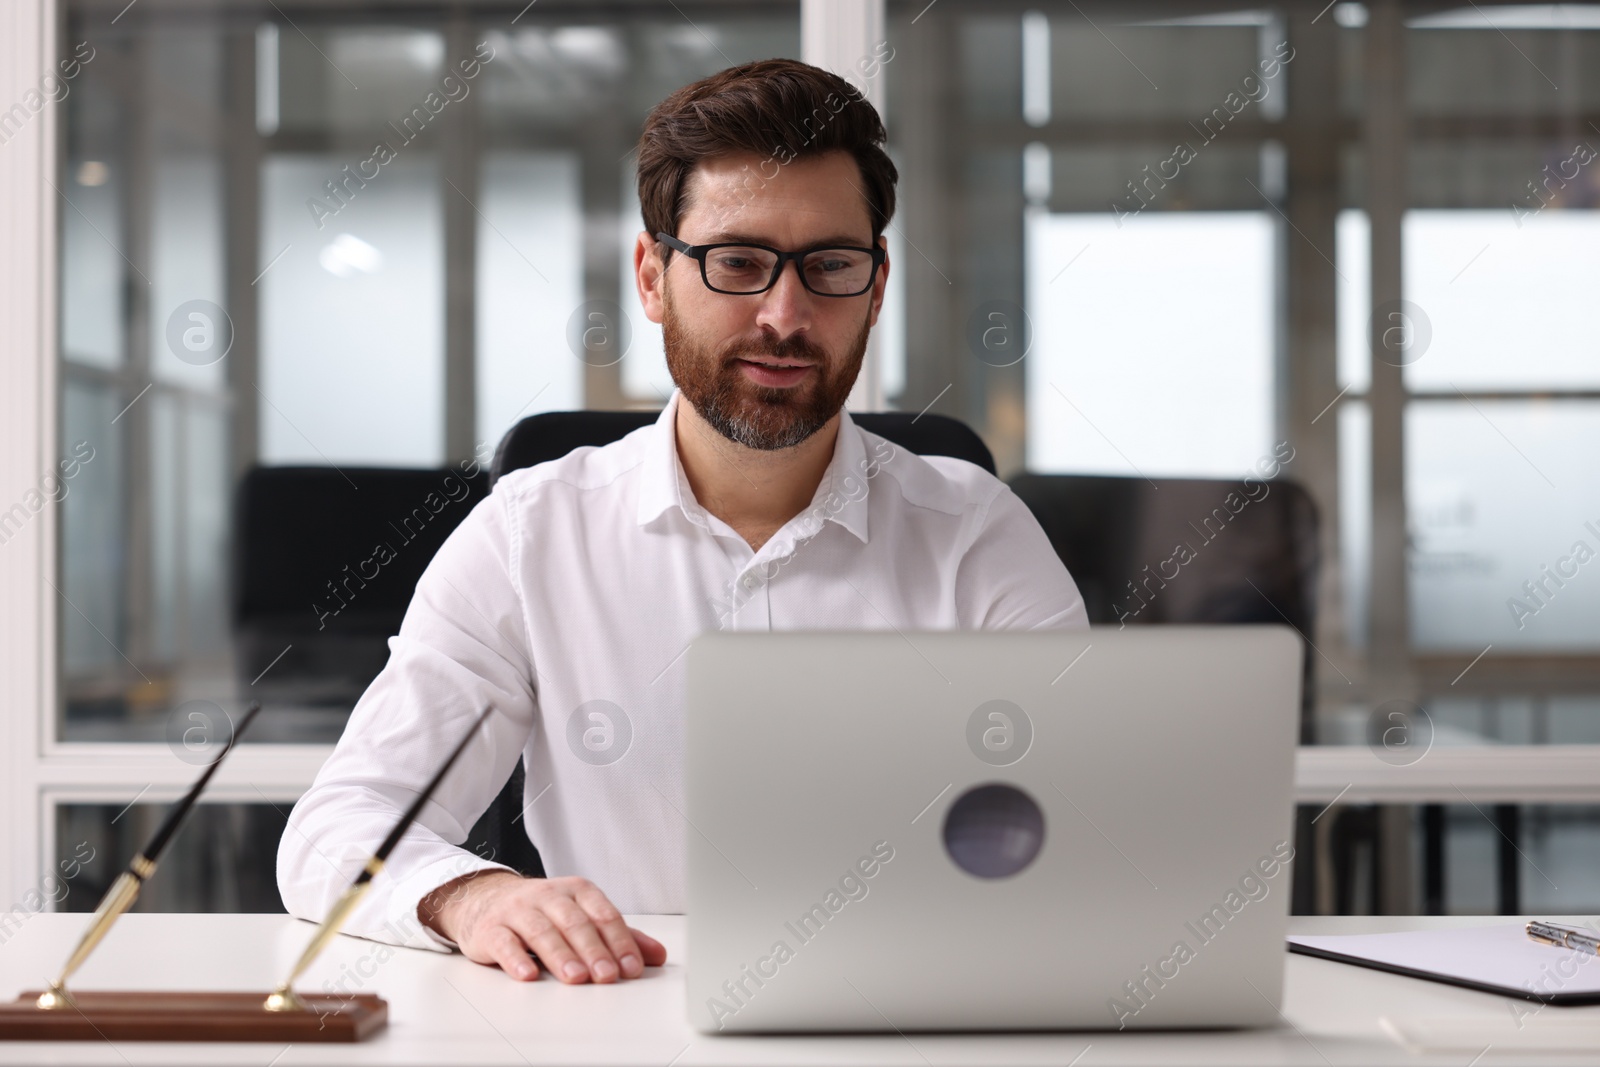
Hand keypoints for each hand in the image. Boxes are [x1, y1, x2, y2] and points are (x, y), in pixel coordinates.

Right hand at [419, 870, 666, 983]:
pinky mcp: (492, 929)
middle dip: (594, 950)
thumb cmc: (543, 912)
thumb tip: (657, 956)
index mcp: (577, 891)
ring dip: (560, 956)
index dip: (620, 941)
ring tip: (576, 978)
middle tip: (608, 975)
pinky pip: (505, 942)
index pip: (603, 915)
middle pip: (575, 923)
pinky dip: (516, 958)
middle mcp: (548, 896)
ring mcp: (518, 911)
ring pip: (541, 931)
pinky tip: (528, 975)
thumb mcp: (583, 917)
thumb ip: (619, 936)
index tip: (632, 967)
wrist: (486, 899)